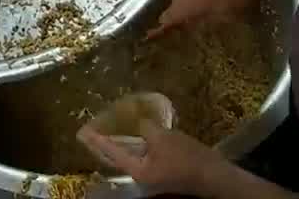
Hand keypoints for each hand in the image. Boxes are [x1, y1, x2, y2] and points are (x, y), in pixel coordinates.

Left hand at [77, 123, 221, 196]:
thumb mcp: (163, 138)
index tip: (83, 131)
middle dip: (106, 143)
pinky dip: (137, 144)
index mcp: (137, 172)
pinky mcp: (164, 171)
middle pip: (118, 157)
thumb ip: (146, 128)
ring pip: (132, 157)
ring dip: (122, 143)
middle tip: (92, 130)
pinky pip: (144, 156)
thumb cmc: (186, 158)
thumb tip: (138, 121)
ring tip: (110, 128)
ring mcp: (153, 176)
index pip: (112, 153)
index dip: (98, 139)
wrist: (214, 176)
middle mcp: (141, 177)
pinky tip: (138, 133)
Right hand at [147, 0, 267, 39]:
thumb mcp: (227, 17)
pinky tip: (200, 3)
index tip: (148, 36)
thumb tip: (197, 26)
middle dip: (170, 18)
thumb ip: (209, 23)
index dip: (159, 30)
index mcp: (187, 6)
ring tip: (183, 18)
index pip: (168, 20)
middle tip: (168, 29)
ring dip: (181, 7)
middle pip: (172, 7)